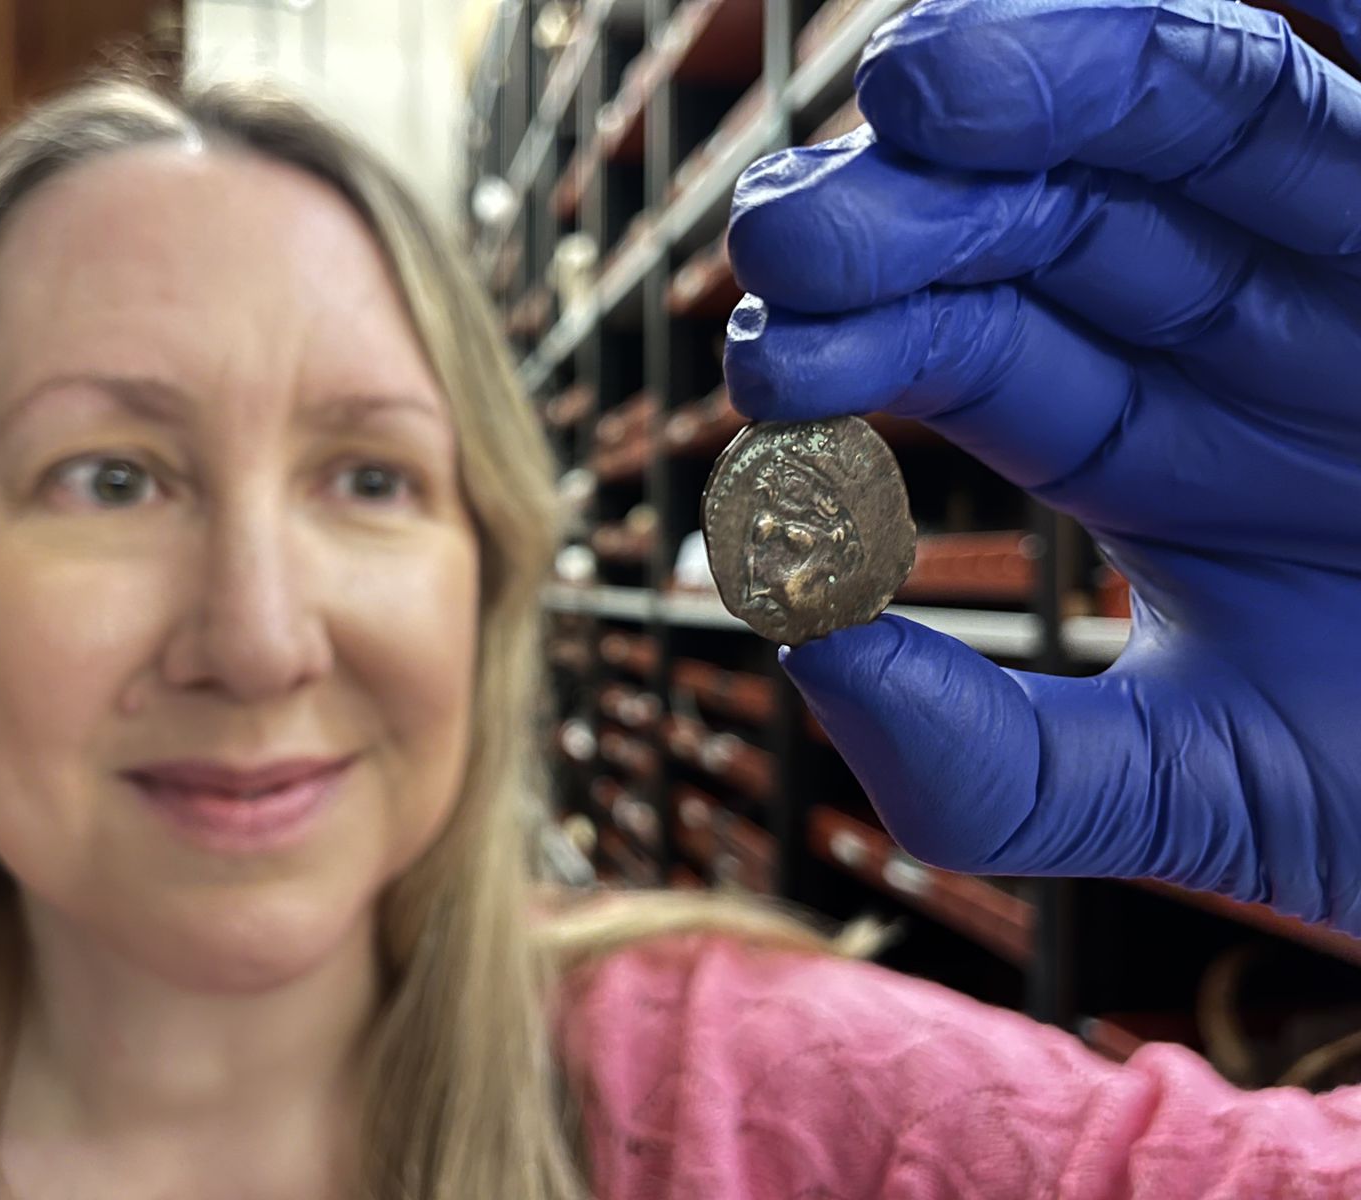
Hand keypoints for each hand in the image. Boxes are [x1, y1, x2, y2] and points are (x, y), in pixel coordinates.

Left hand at [723, 0, 1360, 929]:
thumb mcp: (1207, 792)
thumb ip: (996, 767)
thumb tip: (804, 656)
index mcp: (1144, 436)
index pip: (961, 349)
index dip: (856, 343)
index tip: (765, 371)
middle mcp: (1233, 311)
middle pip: (1037, 212)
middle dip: (906, 208)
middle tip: (787, 230)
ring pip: (1191, 98)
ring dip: (1053, 73)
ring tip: (922, 87)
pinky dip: (1314, 2)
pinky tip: (1186, 3)